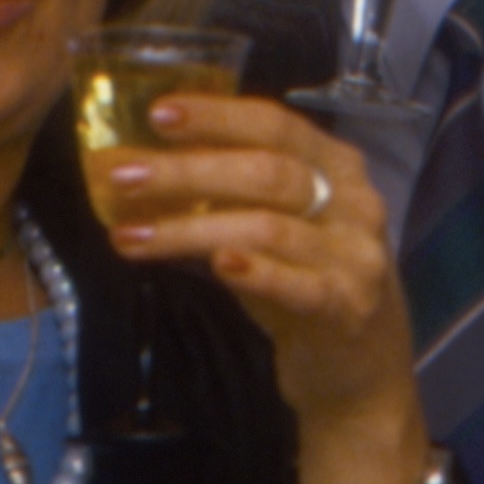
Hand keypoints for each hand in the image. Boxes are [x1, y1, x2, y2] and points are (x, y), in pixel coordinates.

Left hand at [95, 93, 423, 466]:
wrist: (361, 370)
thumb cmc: (307, 283)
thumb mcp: (279, 226)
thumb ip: (233, 196)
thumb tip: (144, 167)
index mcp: (338, 168)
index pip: (276, 125)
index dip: (217, 116)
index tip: (157, 113)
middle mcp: (355, 204)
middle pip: (267, 172)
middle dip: (187, 171)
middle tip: (121, 176)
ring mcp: (356, 256)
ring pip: (268, 227)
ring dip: (190, 230)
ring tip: (129, 236)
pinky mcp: (348, 308)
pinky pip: (298, 285)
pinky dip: (257, 272)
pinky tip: (217, 267)